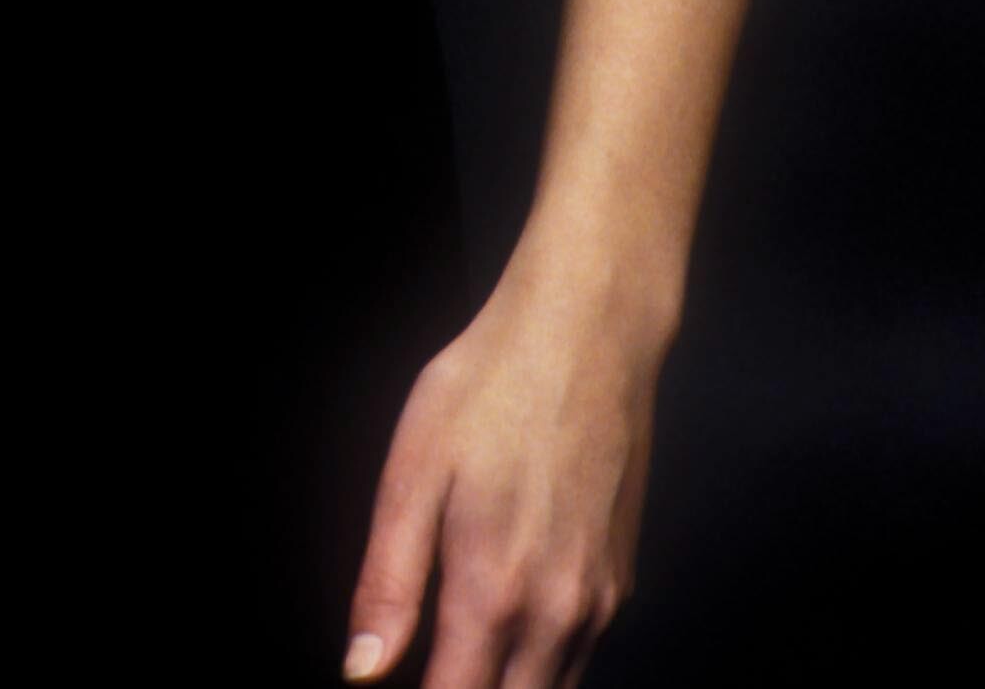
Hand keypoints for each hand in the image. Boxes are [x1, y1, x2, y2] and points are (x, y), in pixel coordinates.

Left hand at [337, 257, 666, 686]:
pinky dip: (542, 667)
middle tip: (432, 661)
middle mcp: (557, 616)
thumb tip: (362, 673)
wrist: (590, 331)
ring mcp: (599, 603)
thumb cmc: (490, 387)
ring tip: (463, 655)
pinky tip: (509, 632)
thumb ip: (387, 583)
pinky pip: (580, 658)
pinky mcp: (621, 582)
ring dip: (506, 688)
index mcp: (493, 592)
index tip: (394, 686)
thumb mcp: (414, 469)